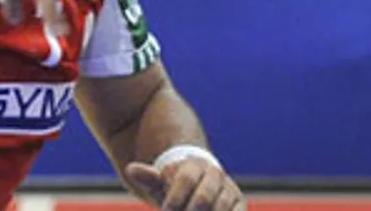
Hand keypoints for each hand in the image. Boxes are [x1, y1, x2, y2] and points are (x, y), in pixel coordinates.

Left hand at [126, 157, 243, 210]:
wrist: (198, 188)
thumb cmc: (174, 189)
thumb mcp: (160, 183)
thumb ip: (149, 178)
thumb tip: (130, 169)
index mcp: (193, 164)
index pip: (185, 179)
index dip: (174, 197)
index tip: (166, 210)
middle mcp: (215, 174)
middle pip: (203, 197)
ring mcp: (229, 188)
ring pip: (221, 207)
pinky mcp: (239, 203)